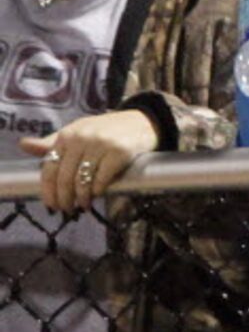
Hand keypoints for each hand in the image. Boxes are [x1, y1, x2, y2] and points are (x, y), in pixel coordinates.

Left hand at [22, 110, 159, 216]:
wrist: (143, 121)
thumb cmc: (106, 130)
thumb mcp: (77, 132)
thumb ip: (52, 142)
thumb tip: (23, 145)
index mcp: (67, 135)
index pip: (49, 168)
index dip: (48, 190)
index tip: (51, 205)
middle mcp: (82, 138)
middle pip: (65, 177)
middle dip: (64, 198)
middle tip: (66, 210)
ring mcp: (101, 144)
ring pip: (83, 180)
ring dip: (81, 198)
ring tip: (83, 206)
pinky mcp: (120, 152)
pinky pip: (103, 178)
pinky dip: (98, 190)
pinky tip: (97, 195)